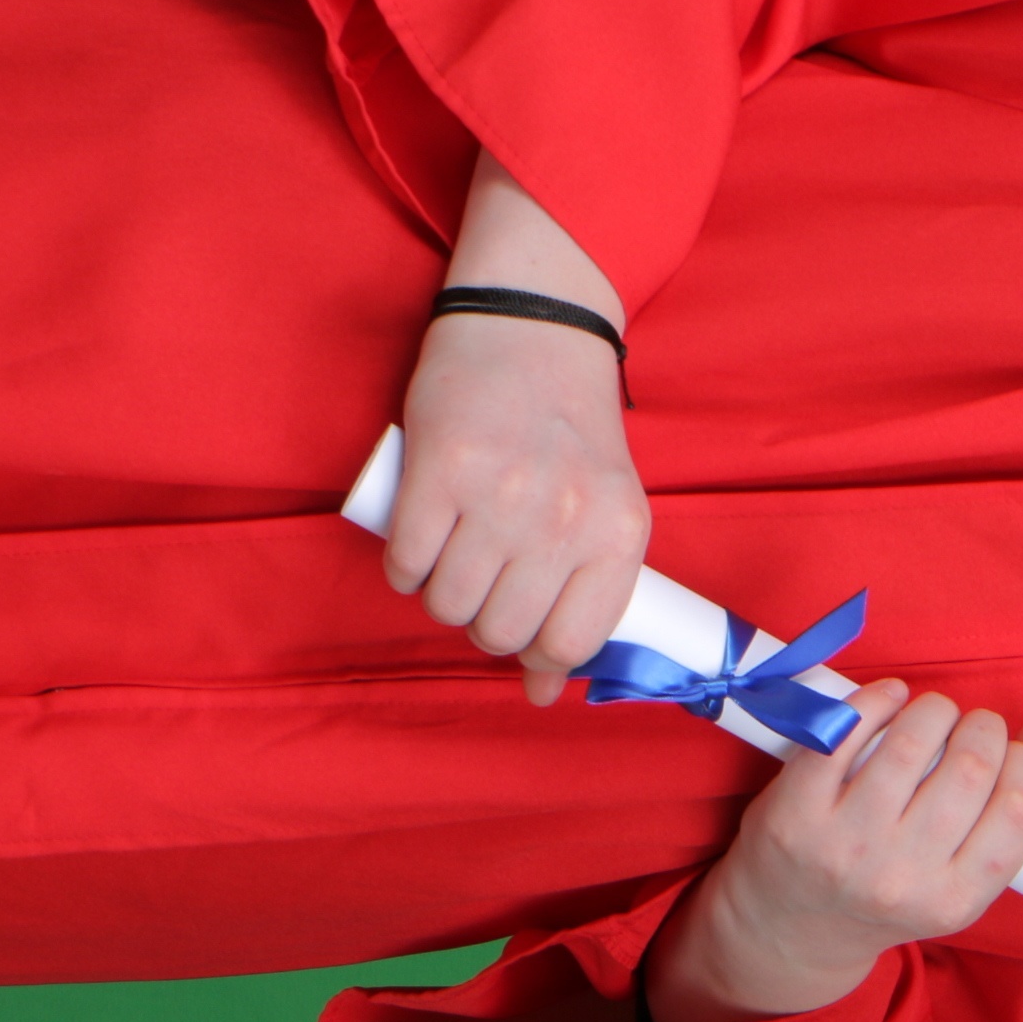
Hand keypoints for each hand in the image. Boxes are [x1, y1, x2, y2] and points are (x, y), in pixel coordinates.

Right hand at [383, 309, 648, 703]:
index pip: (570, 643)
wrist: (535, 324)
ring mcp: (501, 496)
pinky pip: (406, 564)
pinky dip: (404, 565)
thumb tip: (543, 696)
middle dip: (482, 622)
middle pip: (500, 632)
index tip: (521, 633)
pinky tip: (420, 538)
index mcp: (618, 533)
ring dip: (439, 594)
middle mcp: (564, 520)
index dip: (535, 654)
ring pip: (448, 605)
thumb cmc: (570, 426)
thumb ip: (584, 596)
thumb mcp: (603, 507)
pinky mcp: (440, 471)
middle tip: (482, 580)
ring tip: (451, 555)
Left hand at [645, 682, 1022, 1021]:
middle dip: (985, 728)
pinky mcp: (796, 812)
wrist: (794, 932)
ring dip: (936, 709)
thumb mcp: (958, 882)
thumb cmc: (892, 895)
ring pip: (913, 744)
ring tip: (937, 713)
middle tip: (976, 728)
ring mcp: (844, 844)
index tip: (1018, 748)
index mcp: (953, 901)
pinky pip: (843, 735)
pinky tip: (891, 697)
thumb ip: (1016, 817)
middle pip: (970, 769)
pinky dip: (876, 700)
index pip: (1018, 812)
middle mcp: (899, 877)